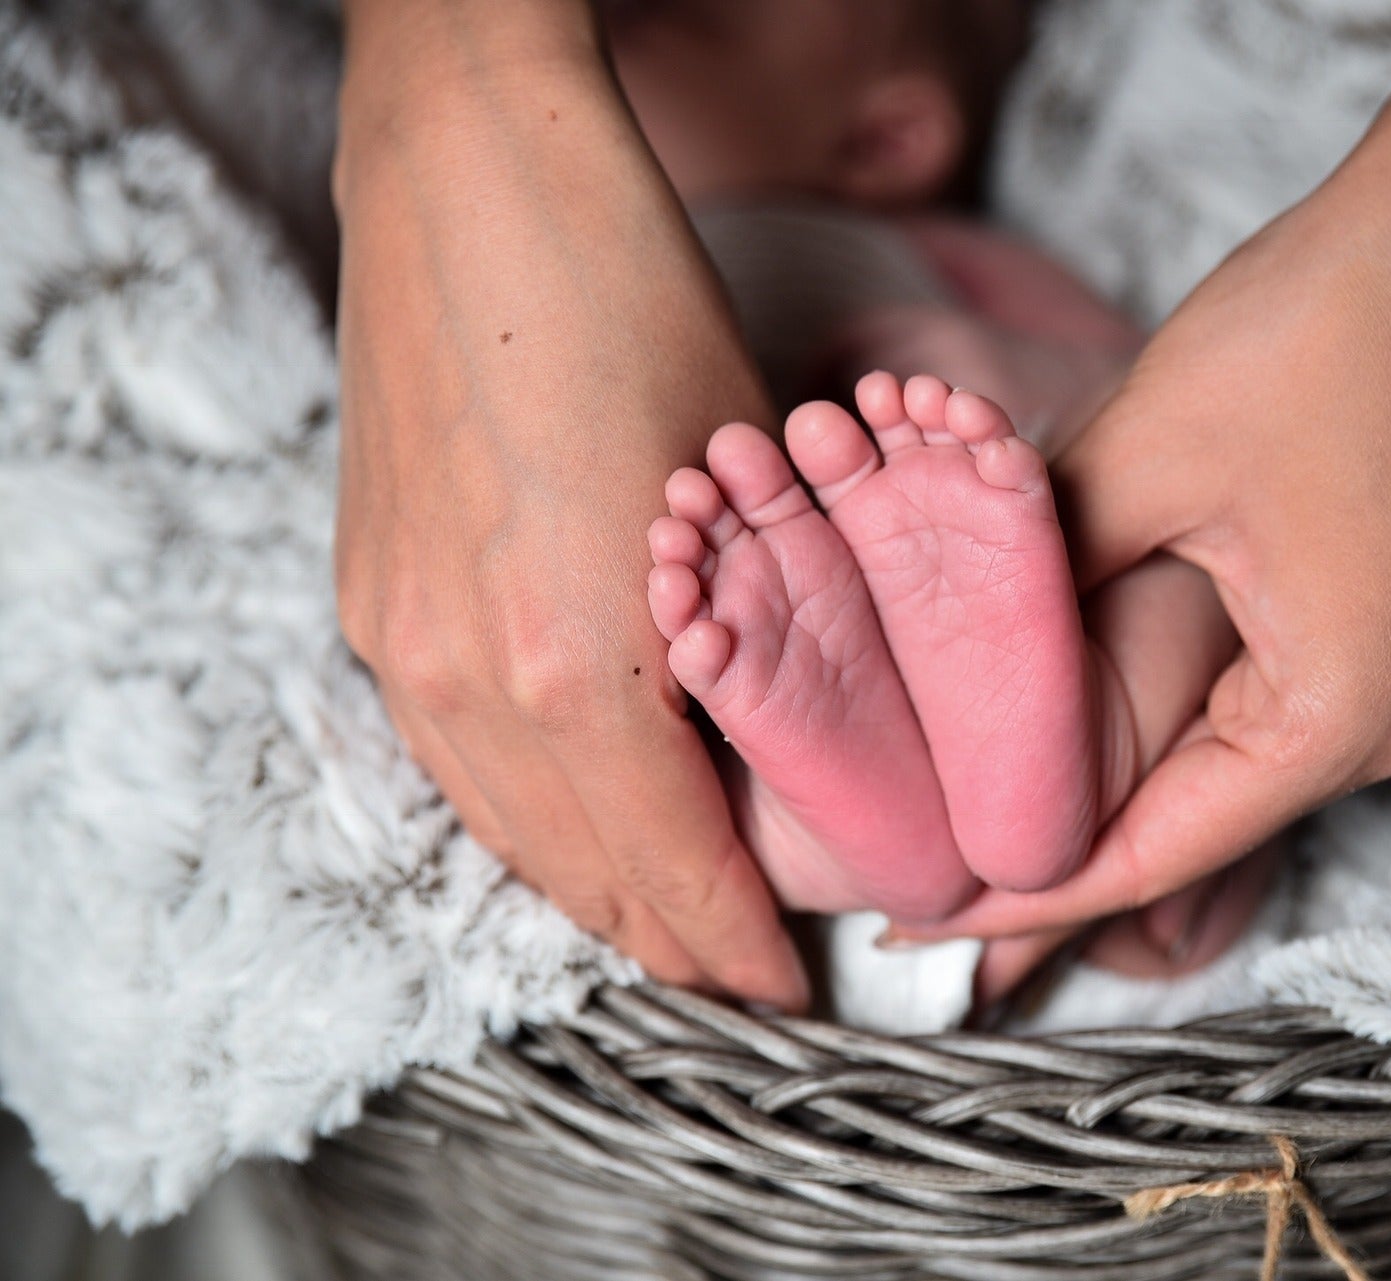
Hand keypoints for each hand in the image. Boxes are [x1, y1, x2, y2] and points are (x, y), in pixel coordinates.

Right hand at [332, 0, 804, 1006]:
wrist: (470, 184)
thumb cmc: (631, 301)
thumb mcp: (738, 481)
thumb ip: (748, 628)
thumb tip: (780, 730)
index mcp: (579, 657)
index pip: (672, 859)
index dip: (732, 939)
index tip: (782, 990)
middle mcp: (468, 675)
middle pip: (578, 870)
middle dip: (666, 940)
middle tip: (737, 982)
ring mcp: (399, 639)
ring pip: (502, 827)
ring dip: (589, 890)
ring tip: (663, 928)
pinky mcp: (368, 598)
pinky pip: (451, 758)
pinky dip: (523, 814)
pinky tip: (572, 822)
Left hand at [901, 72, 1390, 943]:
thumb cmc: (1321, 325)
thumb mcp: (1143, 460)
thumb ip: (1041, 580)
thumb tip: (950, 656)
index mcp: (1341, 714)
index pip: (1150, 854)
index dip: (1024, 899)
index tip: (916, 928)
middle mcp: (1390, 723)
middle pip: (1190, 828)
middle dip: (1052, 849)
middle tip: (919, 881)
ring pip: (1220, 770)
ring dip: (1105, 780)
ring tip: (974, 808)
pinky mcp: (1383, 626)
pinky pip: (1257, 709)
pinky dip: (1162, 722)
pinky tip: (1072, 721)